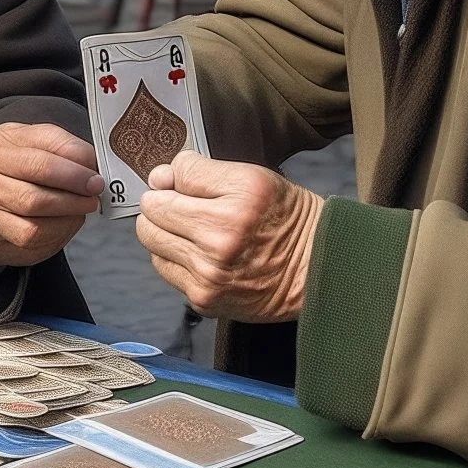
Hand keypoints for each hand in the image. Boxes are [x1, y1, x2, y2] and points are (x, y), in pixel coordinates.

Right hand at [0, 123, 104, 269]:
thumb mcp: (21, 141)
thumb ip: (55, 145)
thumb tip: (91, 162)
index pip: (39, 158)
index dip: (75, 169)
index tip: (96, 176)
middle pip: (35, 196)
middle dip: (73, 197)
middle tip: (94, 195)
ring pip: (33, 226)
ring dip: (67, 220)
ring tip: (81, 210)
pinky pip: (27, 245)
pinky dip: (54, 236)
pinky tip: (63, 225)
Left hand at [136, 151, 323, 321]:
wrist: (316, 272)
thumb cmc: (285, 221)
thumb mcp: (254, 178)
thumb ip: (201, 172)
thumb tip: (158, 177)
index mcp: (240, 196)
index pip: (177, 171)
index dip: (180, 174)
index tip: (189, 182)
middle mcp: (222, 236)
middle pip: (153, 207)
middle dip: (163, 202)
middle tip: (185, 205)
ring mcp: (209, 271)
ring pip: (151, 237)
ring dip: (164, 229)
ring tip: (192, 230)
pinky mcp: (203, 297)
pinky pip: (163, 266)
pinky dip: (173, 256)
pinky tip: (198, 253)